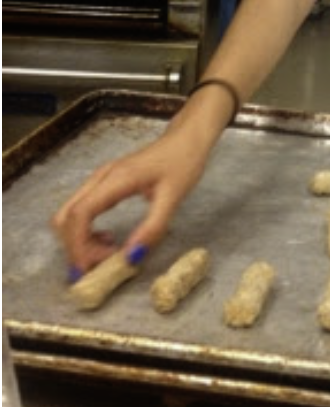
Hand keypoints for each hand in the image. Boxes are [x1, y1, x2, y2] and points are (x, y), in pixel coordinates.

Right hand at [51, 130, 208, 274]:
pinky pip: (81, 212)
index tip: (91, 269)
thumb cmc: (183, 162)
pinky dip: (86, 231)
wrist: (187, 138)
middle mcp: (100, 178)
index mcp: (115, 179)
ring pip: (70, 215)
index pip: (79, 215)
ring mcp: (100, 180)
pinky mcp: (104, 185)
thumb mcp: (174, 197)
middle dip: (76, 247)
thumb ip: (153, 228)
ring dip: (80, 240)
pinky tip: (108, 239)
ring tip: (108, 252)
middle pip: (66, 217)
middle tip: (101, 265)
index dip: (78, 245)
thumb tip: (130, 258)